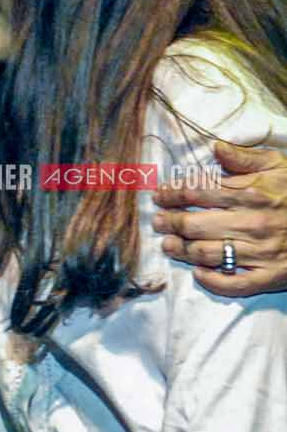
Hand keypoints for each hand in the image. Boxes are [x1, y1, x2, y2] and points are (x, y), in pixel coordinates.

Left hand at [154, 142, 286, 297]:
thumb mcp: (281, 166)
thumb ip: (246, 158)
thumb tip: (215, 148)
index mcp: (252, 193)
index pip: (197, 192)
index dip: (172, 194)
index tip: (159, 196)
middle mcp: (253, 223)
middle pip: (193, 224)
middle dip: (168, 222)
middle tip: (156, 222)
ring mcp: (261, 252)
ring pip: (206, 253)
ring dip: (180, 250)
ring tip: (168, 245)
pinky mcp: (270, 276)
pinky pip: (233, 283)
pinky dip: (211, 280)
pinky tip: (198, 273)